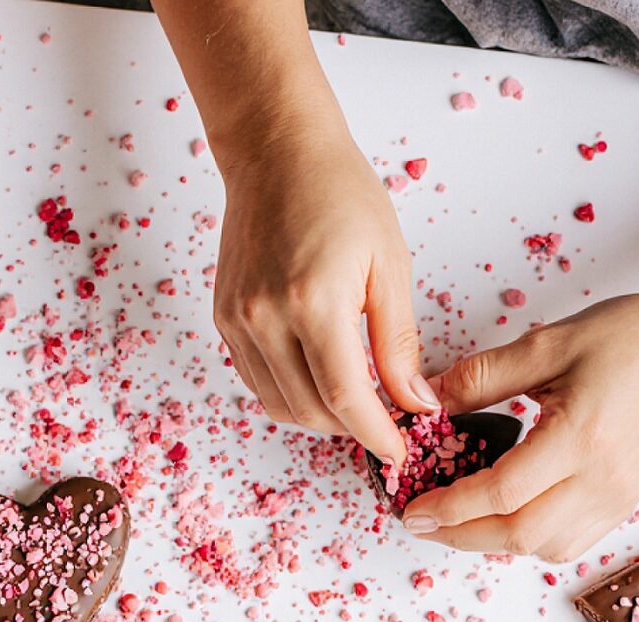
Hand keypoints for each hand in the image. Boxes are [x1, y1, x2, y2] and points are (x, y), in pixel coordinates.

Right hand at [213, 109, 435, 463]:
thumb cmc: (339, 193)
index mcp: (313, 302)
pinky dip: (291, 395)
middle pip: (311, 411)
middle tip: (388, 422)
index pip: (346, 398)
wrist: (276, 153)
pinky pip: (258, 382)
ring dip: (321, 418)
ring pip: (280, 406)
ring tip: (356, 404)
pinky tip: (319, 379)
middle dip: (353, 429)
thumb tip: (414, 402)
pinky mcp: (224, 320)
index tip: (401, 450)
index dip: (376, 434)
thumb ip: (399, 342)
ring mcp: (237, 322)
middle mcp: (265, 318)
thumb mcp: (389, 264)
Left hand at [403, 289, 638, 559]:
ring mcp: (618, 497)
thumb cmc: (633, 337)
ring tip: (454, 517)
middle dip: (459, 535)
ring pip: (543, 548)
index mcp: (582, 438)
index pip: (502, 493)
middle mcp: (603, 479)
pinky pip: (568, 542)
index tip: (411, 509)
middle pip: (519, 535)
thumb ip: (482, 377)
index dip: (450, 508)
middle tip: (420, 521)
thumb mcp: (547, 345)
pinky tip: (500, 515)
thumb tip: (426, 402)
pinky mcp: (624, 502)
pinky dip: (526, 540)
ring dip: (491, 540)